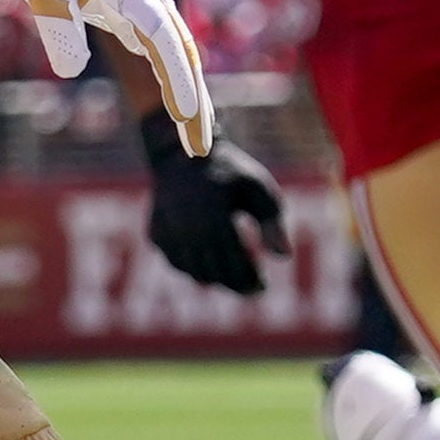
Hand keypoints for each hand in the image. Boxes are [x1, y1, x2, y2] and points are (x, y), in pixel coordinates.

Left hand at [0, 0, 212, 148]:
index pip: (162, 40)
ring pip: (177, 55)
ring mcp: (149, 4)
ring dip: (188, 96)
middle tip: (200, 148)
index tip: (186, 113)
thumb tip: (70, 72)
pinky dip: (174, 80)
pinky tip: (179, 109)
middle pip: (182, 55)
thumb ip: (57, 23)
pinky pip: (163, 50)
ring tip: (194, 141)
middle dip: (193, 102)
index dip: (176, 78)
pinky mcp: (138, 9)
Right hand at [137, 109, 287, 293]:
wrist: (184, 151)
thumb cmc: (229, 171)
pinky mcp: (155, 234)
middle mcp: (188, 230)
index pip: (236, 266)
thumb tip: (284, 257)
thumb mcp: (259, 188)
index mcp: (216, 219)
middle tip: (251, 288)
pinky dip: (192, 266)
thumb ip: (274, 223)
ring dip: (215, 278)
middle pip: (215, 275)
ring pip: (194, 273)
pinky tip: (208, 260)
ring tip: (231, 273)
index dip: (251, 281)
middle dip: (235, 285)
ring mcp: (169, 233)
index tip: (263, 287)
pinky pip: (176, 262)